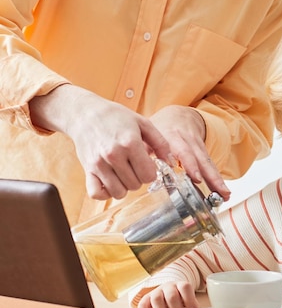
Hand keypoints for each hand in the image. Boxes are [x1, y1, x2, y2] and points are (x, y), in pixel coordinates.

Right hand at [29, 84, 170, 199]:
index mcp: (130, 143)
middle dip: (138, 178)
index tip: (146, 164)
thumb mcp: (143, 123)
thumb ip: (161, 143)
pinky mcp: (87, 170)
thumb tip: (171, 163)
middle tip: (134, 166)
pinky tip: (110, 182)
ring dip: (124, 186)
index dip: (151, 172)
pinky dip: (105, 193)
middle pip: (135, 185)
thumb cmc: (116, 117)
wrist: (85, 113)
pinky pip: (97, 194)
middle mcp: (113, 155)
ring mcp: (98, 164)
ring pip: (119, 192)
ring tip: (123, 172)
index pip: (149, 175)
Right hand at [136, 281, 198, 307]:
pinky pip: (143, 305)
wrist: (165, 297)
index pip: (185, 287)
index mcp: (180, 285)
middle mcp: (168, 286)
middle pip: (171, 296)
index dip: (189, 300)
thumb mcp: (187, 303)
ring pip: (157, 300)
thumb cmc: (180, 303)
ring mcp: (156, 292)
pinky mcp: (146, 299)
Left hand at [150, 105, 230, 200]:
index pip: (183, 150)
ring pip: (208, 164)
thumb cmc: (160, 128)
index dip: (190, 164)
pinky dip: (217, 179)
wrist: (179, 115)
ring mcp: (198, 147)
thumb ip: (144, 151)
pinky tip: (223, 192)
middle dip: (210, 176)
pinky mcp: (204, 153)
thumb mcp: (148, 135)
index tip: (196, 178)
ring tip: (225, 195)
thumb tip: (138, 170)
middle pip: (201, 159)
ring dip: (217, 180)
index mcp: (172, 136)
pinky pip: (210, 166)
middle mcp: (188, 141)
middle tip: (218, 191)